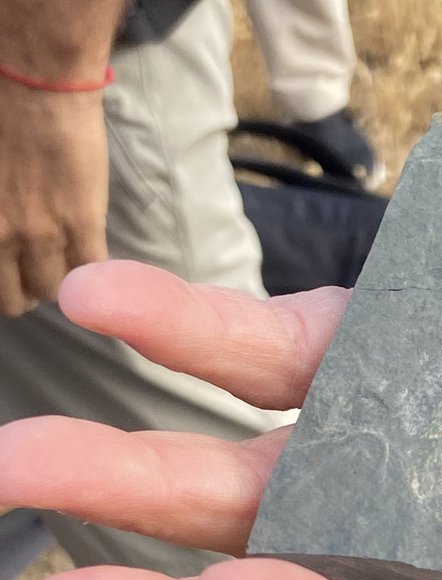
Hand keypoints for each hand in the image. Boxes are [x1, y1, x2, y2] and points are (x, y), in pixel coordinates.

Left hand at [0, 80, 107, 313]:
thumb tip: (5, 227)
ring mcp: (43, 235)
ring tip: (66, 256)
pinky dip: (94, 268)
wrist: (34, 80)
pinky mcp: (82, 225)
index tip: (11, 271)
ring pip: (57, 291)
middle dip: (27, 287)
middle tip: (36, 267)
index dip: (4, 282)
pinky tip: (92, 248)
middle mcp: (3, 237)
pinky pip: (91, 270)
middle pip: (18, 299)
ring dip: (63, 279)